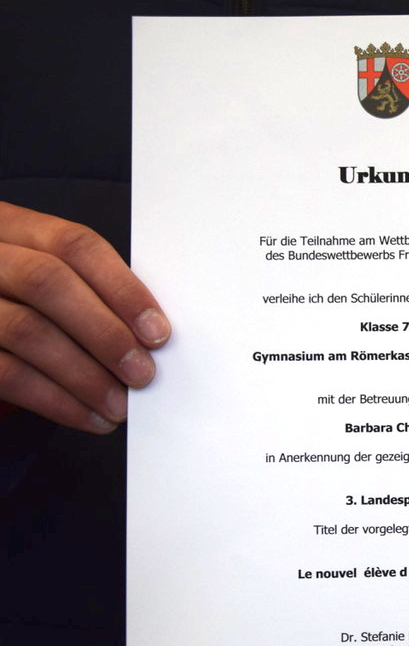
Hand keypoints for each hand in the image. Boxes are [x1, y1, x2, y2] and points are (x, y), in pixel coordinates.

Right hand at [0, 202, 169, 432]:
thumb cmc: (20, 310)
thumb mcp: (46, 289)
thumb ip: (86, 294)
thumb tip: (149, 333)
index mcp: (11, 228)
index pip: (74, 244)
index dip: (122, 288)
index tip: (157, 330)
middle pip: (48, 282)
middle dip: (105, 332)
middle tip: (142, 373)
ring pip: (27, 329)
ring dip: (85, 375)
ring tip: (119, 404)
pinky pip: (7, 373)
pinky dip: (56, 401)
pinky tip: (89, 416)